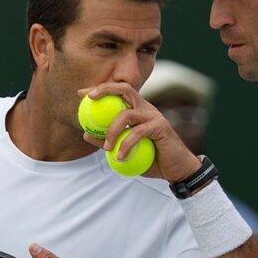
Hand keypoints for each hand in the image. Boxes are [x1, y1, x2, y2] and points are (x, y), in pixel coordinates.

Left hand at [78, 82, 200, 182]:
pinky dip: (126, 145)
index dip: (100, 89)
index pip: (118, 92)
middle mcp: (145, 108)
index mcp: (137, 109)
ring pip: (127, 114)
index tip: (81, 93)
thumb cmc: (151, 159)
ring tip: (106, 148)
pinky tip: (120, 157)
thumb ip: (108, 142)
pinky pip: (137, 133)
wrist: (176, 168)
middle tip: (90, 98)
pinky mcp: (160, 126)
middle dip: (105, 89)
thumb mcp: (125, 151)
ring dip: (112, 130)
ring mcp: (154, 116)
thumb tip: (86, 135)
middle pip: (124, 89)